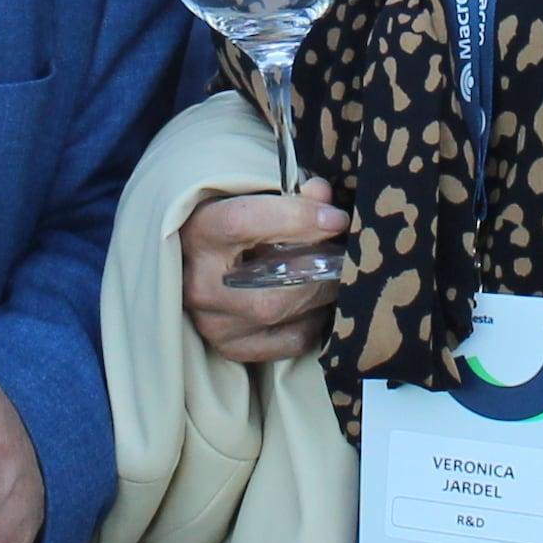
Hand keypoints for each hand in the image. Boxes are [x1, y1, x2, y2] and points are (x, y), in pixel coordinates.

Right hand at [181, 181, 345, 366]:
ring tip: (328, 277)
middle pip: (273, 279)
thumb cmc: (236, 228)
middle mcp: (200, 281)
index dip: (296, 218)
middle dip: (319, 266)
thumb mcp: (255, 201)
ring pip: (282, 312)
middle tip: (341, 254)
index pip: (243, 223)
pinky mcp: (232, 348)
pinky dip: (312, 323)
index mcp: (200, 231)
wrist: (204, 267)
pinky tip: (309, 305)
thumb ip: (290, 195)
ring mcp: (213, 321)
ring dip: (319, 293)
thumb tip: (321, 194)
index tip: (336, 219)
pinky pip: (291, 341)